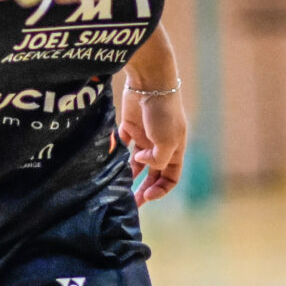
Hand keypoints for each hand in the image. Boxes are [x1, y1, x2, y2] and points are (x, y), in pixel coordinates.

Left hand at [116, 81, 186, 204]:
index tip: (148, 195)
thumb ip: (157, 159)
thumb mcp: (167, 141)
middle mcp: (160, 146)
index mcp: (175, 150)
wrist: (150, 83)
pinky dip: (116, 154)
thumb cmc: (164, 113)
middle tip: (131, 202)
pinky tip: (110, 162)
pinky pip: (122, 146)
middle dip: (143, 188)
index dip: (161, 189)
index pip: (171, 177)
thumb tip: (141, 162)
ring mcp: (144, 137)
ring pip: (136, 163)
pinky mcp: (129, 127)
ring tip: (117, 186)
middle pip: (153, 173)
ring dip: (128, 174)